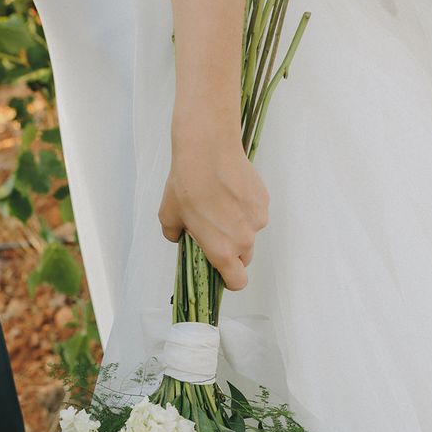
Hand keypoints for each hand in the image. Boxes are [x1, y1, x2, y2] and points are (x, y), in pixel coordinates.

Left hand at [159, 118, 268, 290]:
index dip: (229, 279)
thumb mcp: (169, 215)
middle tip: (214, 231)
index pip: (237, 282)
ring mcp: (257, 220)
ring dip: (238, 227)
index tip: (220, 270)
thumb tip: (179, 237)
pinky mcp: (263, 201)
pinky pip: (255, 214)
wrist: (207, 149)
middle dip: (231, 251)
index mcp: (222, 251)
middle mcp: (244, 240)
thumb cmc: (187, 183)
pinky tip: (230, 192)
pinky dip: (245, 209)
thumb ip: (175, 234)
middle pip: (244, 258)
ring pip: (250, 233)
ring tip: (221, 205)